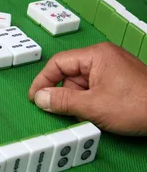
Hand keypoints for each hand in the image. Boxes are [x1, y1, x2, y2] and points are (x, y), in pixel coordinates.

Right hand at [28, 42, 146, 135]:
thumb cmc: (137, 106)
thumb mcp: (92, 106)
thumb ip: (61, 101)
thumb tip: (39, 98)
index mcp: (96, 55)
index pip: (58, 63)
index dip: (43, 81)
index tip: (35, 99)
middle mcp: (104, 56)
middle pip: (70, 74)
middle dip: (66, 95)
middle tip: (66, 113)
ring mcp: (114, 67)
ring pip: (83, 83)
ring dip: (80, 101)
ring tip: (92, 116)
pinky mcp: (121, 79)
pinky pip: (96, 87)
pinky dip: (93, 101)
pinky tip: (101, 114)